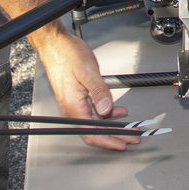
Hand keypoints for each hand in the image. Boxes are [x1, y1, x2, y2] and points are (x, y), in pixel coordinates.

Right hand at [35, 31, 138, 150]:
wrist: (56, 45)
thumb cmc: (66, 55)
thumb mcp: (87, 71)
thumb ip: (99, 92)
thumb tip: (107, 109)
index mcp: (73, 106)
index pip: (91, 132)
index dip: (108, 141)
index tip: (121, 144)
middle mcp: (73, 108)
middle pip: (96, 130)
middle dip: (116, 136)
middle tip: (132, 137)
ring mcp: (76, 103)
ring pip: (96, 121)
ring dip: (114, 125)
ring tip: (129, 127)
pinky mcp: (78, 97)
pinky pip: (94, 111)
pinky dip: (108, 113)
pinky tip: (118, 111)